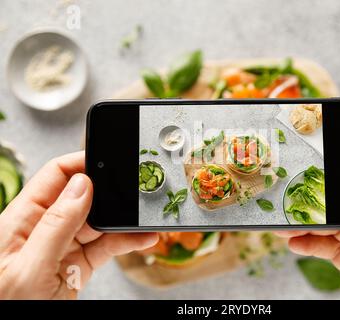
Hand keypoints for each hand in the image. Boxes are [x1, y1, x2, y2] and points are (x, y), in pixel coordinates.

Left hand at [0, 152, 157, 298]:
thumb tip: (82, 185)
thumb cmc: (5, 306)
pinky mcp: (79, 264)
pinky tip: (142, 238)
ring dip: (124, 220)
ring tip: (145, 218)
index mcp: (23, 218)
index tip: (109, 160)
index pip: (55, 177)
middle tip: (135, 190)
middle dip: (110, 192)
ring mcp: (64, 246)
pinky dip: (126, 242)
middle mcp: (45, 227)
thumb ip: (56, 225)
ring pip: (100, 222)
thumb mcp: (29, 268)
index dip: (82, 164)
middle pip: (84, 196)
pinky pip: (106, 246)